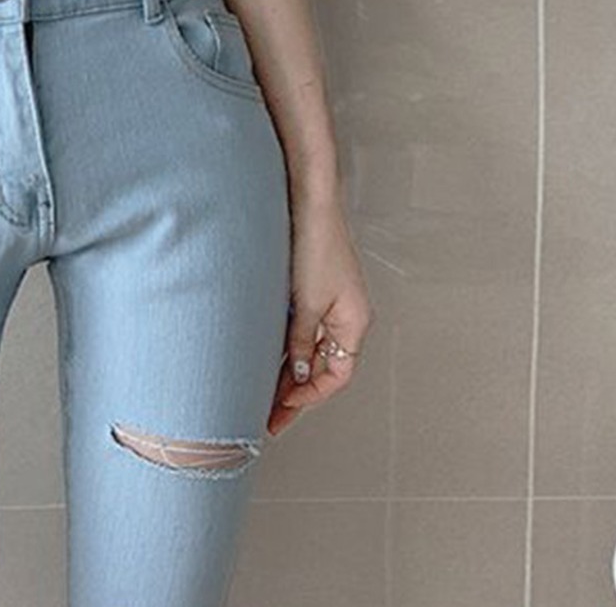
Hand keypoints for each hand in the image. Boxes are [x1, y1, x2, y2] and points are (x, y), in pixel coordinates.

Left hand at [267, 197, 373, 436]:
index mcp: (355, 323)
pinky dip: (286, 344)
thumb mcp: (307, 303)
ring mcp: (331, 302)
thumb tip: (296, 374)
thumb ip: (301, 342)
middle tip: (267, 413)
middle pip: (322, 365)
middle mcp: (347, 316)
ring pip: (310, 348)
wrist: (309, 203)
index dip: (309, 397)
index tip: (281, 410)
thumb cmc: (316, 245)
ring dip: (287, 369)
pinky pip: (303, 327)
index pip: (336, 376)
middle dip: (295, 390)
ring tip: (260, 390)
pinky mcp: (315, 288)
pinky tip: (264, 354)